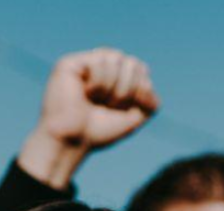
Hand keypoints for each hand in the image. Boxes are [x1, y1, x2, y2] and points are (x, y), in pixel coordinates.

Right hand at [19, 50, 158, 188]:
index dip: (139, 89)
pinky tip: (84, 92)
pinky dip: (97, 82)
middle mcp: (103, 67)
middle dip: (126, 89)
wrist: (73, 141)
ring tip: (94, 100)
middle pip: (132, 63)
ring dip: (111, 87)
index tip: (123, 109)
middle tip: (109, 105)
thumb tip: (148, 82)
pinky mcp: (73, 62)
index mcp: (116, 78)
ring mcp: (88, 63)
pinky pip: (100, 59)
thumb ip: (150, 103)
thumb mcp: (133, 120)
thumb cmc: (98, 132)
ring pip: (117, 58)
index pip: (141, 69)